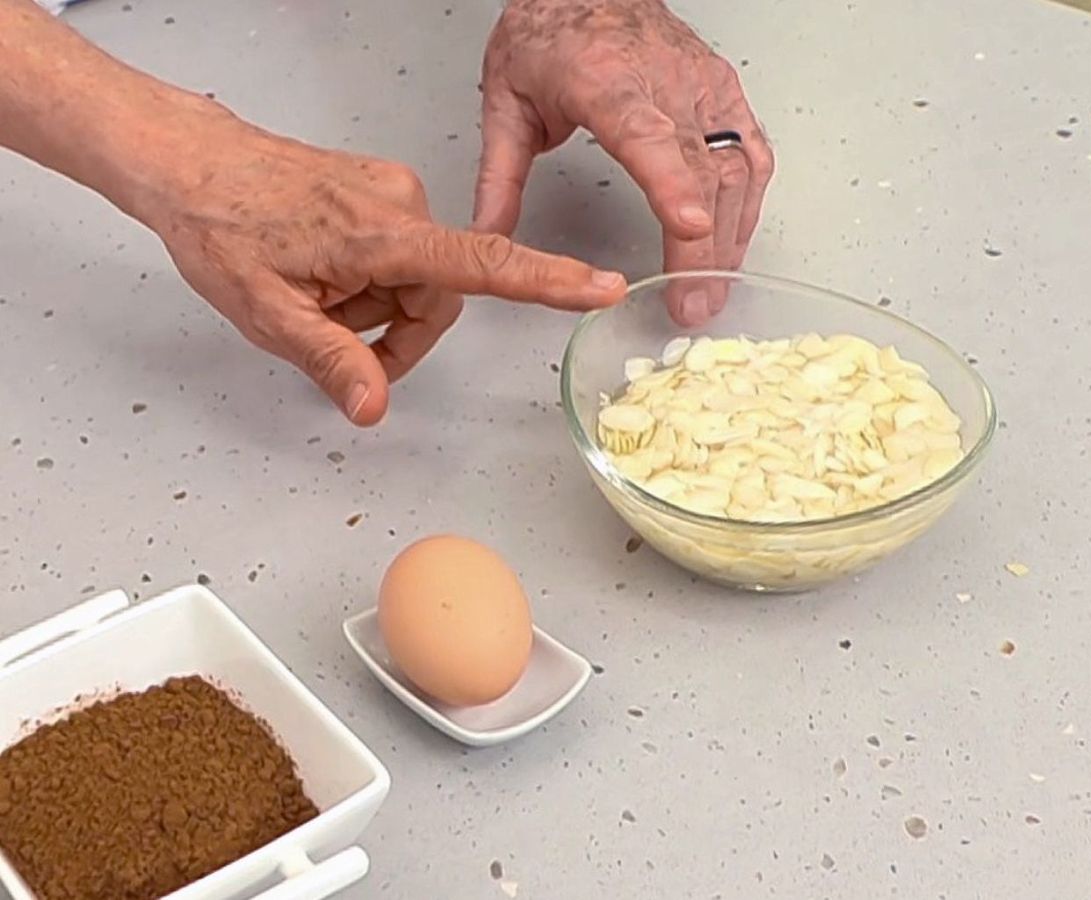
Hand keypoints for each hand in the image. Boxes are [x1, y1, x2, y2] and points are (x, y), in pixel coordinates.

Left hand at [140, 109, 625, 425]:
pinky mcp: (382, 194)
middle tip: (335, 340)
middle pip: (442, 295)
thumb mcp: (268, 313)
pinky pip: (403, 255)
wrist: (187, 161)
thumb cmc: (220, 223)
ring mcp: (392, 195)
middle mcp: (400, 205)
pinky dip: (372, 280)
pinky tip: (323, 274)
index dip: (548, 281)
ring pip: (420, 280)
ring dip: (379, 306)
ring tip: (316, 297)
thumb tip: (375, 408)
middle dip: (397, 331)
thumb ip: (331, 361)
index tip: (600, 288)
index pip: (484, 264)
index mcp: (381, 233)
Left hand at [473, 0, 773, 326]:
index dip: (671, 183)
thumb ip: (498, 177)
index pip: (647, 135)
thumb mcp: (504, 102)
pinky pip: (750, 153)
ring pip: (734, 166)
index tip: (690, 225)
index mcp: (603, 80)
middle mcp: (664, 80)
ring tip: (711, 291)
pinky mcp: (724, 91)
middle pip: (700, 167)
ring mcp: (702, 85)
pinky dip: (748, 204)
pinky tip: (733, 242)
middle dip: (702, 246)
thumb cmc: (550, 33)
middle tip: (691, 304)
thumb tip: (489, 240)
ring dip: (730, 236)